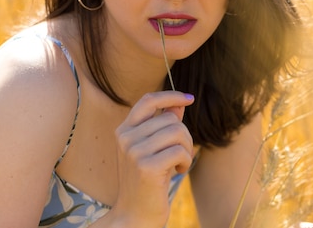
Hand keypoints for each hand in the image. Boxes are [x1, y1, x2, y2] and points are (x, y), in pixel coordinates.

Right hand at [111, 91, 194, 226]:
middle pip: (170, 119)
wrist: (134, 216)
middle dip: (184, 136)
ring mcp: (134, 151)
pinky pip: (179, 150)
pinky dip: (185, 161)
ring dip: (186, 149)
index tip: (188, 99)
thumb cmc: (146, 182)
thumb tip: (179, 103)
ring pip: (177, 132)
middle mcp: (126, 137)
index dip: (170, 96)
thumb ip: (163, 125)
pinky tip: (178, 172)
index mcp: (124, 130)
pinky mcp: (146, 166)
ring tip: (178, 163)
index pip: (148, 101)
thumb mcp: (152, 150)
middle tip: (180, 155)